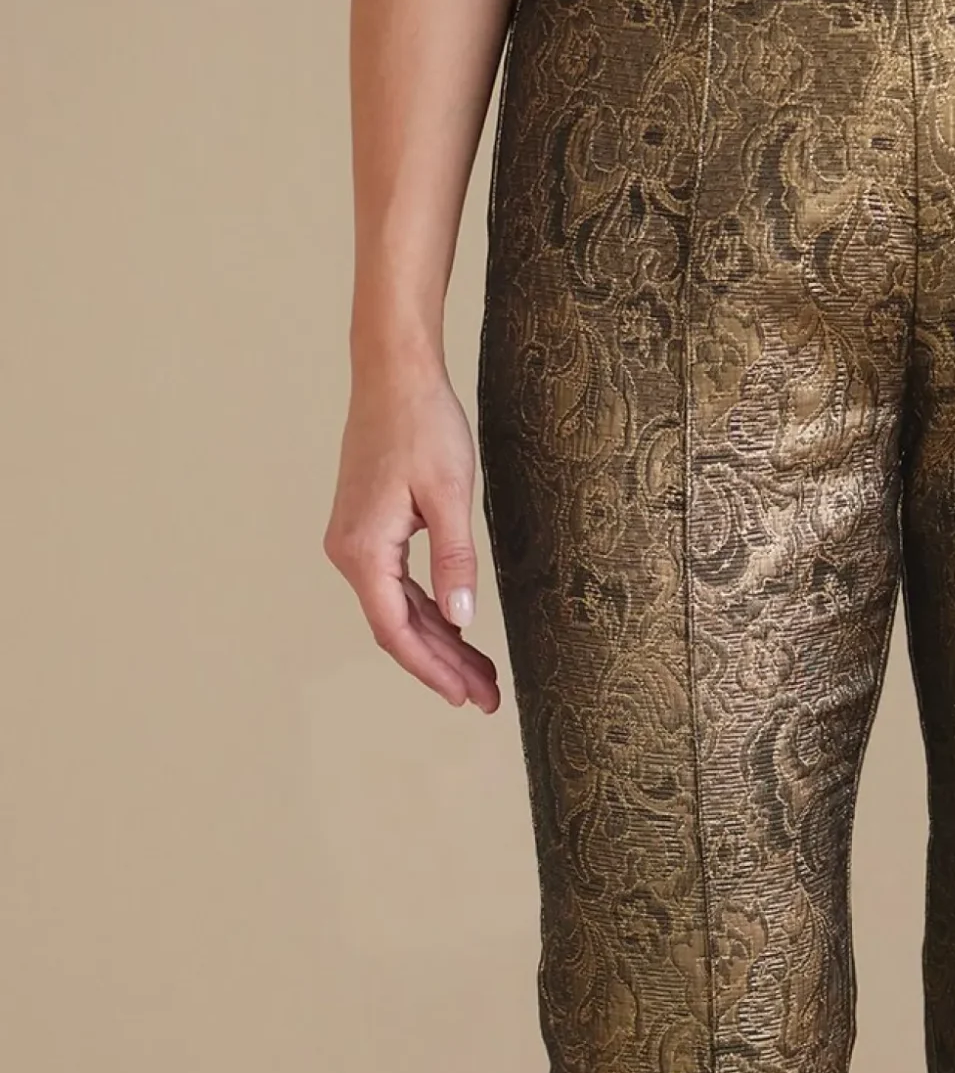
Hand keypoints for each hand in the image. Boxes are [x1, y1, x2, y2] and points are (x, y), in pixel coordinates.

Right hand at [323, 355, 501, 710]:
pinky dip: (429, 612)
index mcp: (363, 550)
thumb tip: (461, 620)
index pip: (397, 631)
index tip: (467, 697)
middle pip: (398, 628)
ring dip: (439, 643)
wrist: (394, 373)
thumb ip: (455, 560)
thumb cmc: (422, 424)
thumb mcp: (450, 495)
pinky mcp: (369, 530)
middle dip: (443, 666)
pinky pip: (398, 586)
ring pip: (399, 610)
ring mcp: (356, 542)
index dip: (433, 670)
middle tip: (488, 698)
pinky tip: (459, 631)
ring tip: (481, 675)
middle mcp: (349, 552)